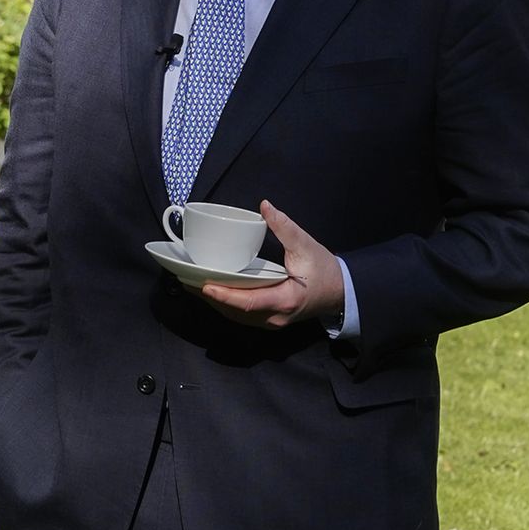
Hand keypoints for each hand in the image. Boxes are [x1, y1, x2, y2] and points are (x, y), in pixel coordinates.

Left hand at [196, 200, 345, 329]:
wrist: (341, 292)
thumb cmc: (325, 271)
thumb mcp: (307, 246)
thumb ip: (285, 227)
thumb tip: (265, 207)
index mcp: (285, 300)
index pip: (248, 302)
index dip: (224, 295)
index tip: (204, 285)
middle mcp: (276, 317)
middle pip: (235, 312)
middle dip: (211, 298)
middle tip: (187, 281)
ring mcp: (272, 322)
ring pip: (237, 317)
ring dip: (216, 303)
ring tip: (194, 286)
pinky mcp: (270, 320)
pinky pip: (243, 316)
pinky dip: (227, 305)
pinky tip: (215, 293)